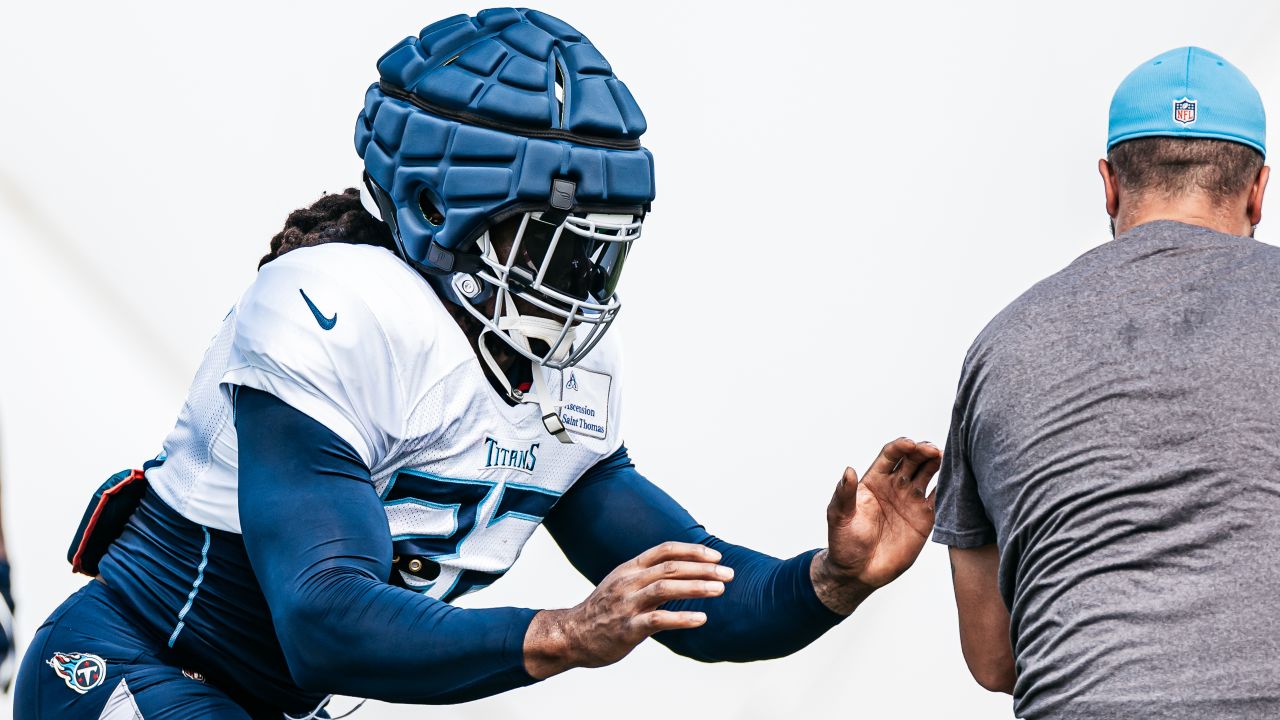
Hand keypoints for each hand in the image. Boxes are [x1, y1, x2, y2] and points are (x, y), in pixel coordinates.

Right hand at [523, 541, 733, 678]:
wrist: (572, 635)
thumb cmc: (603, 610)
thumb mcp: (622, 583)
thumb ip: (648, 575)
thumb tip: (682, 570)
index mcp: (630, 568)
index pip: (665, 550)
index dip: (693, 551)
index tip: (716, 557)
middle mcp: (629, 582)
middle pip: (671, 567)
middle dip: (703, 568)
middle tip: (728, 574)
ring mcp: (627, 605)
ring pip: (666, 588)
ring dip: (696, 587)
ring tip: (720, 589)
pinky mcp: (627, 629)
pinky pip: (658, 620)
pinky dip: (682, 618)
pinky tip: (701, 618)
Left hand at [812, 437, 939, 613]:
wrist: (858, 572)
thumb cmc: (844, 542)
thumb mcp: (839, 516)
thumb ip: (844, 494)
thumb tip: (848, 470)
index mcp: (874, 480)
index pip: (890, 455)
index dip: (900, 446)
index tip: (910, 444)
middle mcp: (895, 485)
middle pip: (913, 459)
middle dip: (923, 450)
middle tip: (933, 450)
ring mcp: (911, 500)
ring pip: (929, 473)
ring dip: (938, 463)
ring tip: (947, 458)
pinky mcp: (925, 518)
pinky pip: (940, 498)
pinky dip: (948, 488)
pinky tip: (956, 480)